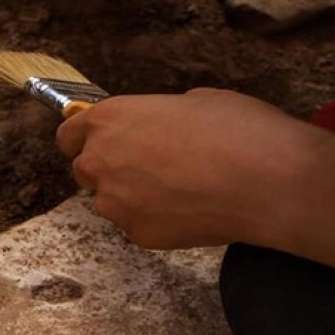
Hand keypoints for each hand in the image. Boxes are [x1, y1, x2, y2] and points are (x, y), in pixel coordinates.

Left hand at [56, 88, 334, 276]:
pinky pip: (137, 225)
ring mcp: (114, 202)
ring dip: (133, 196)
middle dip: (109, 169)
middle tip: (150, 167)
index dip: (83, 139)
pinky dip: (156, 220)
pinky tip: (190, 211)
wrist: (266, 181)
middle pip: (85, 170)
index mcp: (109, 119)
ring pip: (111, 201)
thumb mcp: (195, 100)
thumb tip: (159, 126)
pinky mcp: (134, 234)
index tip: (100, 143)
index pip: (68, 135)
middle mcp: (100, 160)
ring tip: (180, 190)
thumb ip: (158, 116)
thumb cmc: (237, 130)